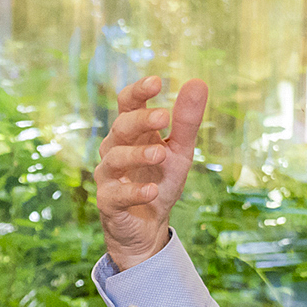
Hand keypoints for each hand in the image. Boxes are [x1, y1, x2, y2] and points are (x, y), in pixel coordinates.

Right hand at [95, 76, 208, 269]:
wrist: (148, 225)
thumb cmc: (160, 180)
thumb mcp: (180, 150)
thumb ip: (187, 121)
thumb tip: (198, 81)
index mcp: (132, 132)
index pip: (127, 103)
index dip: (138, 91)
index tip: (158, 82)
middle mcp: (115, 149)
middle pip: (120, 127)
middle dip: (141, 120)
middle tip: (165, 116)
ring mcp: (108, 175)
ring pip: (115, 158)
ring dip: (137, 154)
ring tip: (161, 154)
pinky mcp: (108, 202)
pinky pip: (116, 194)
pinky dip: (134, 192)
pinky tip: (151, 191)